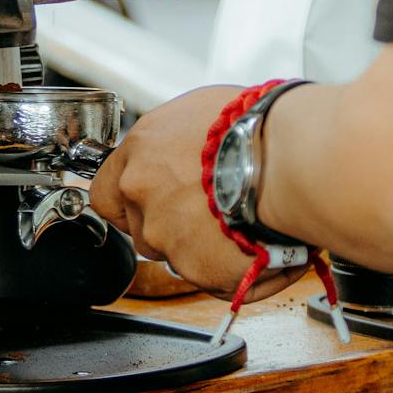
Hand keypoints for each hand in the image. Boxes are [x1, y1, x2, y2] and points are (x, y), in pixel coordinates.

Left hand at [89, 86, 307, 302]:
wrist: (287, 156)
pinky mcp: (198, 269)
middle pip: (143, 229)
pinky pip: (213, 279)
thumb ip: (172, 144)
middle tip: (212, 212)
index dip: (130, 202)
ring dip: (203, 249)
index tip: (151, 203)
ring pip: (177, 256)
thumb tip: (179, 152)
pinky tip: (259, 243)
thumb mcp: (198, 113)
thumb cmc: (254, 124)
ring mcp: (167, 235)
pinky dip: (234, 269)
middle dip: (173, 227)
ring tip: (242, 225)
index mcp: (139, 152)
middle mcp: (142, 194)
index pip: (105, 193)